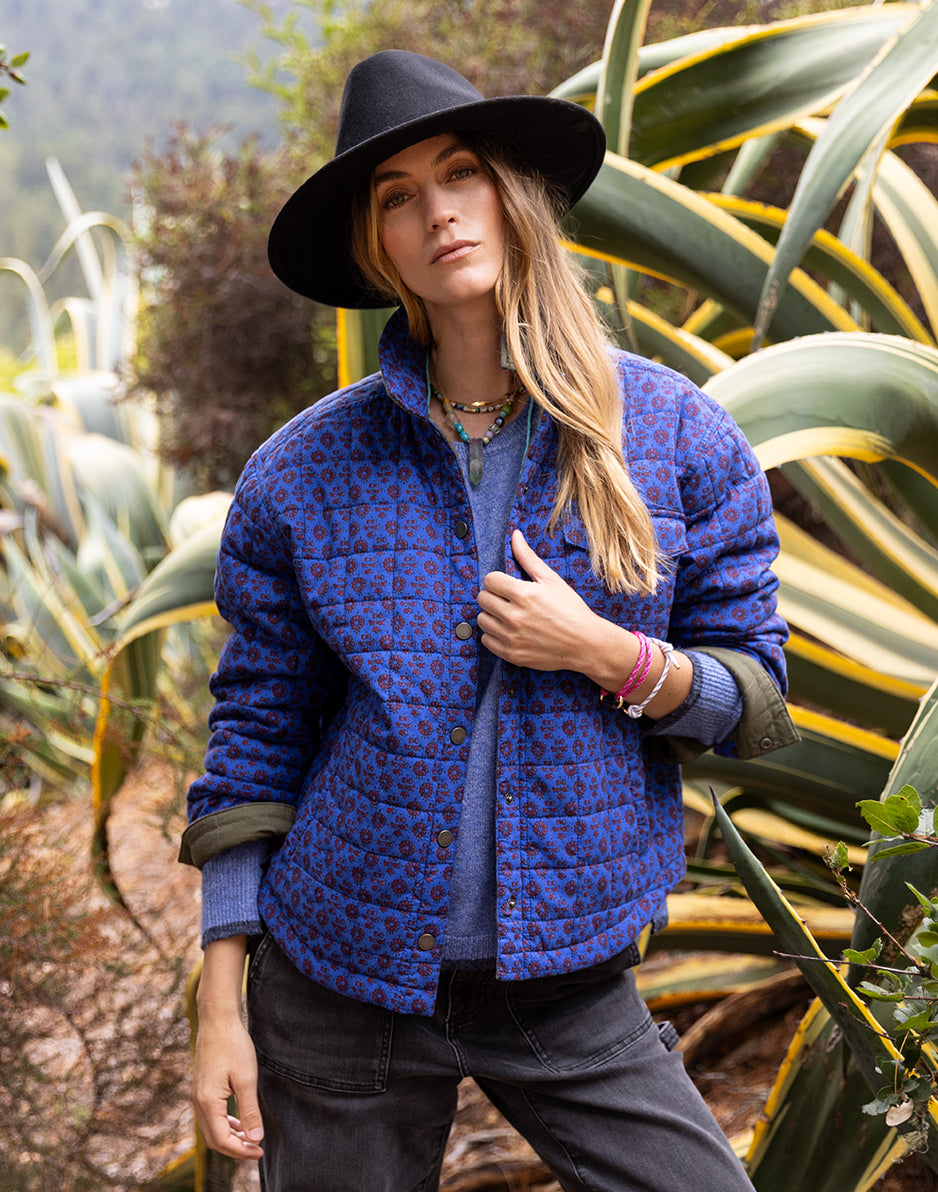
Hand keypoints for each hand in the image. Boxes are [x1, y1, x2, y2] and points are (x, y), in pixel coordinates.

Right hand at [192, 937, 263, 1159]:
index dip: (241, 1151)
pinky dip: (225, 1123)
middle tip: (257, 1150)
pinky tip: (240, 1121)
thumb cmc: (233, 1045)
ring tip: (251, 1138)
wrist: (218, 1019)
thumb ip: (250, 1110)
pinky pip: (211, 1116)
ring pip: (211, 1128)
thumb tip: (255, 1139)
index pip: (222, 1140)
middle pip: (214, 1139)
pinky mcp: (201, 1088)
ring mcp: (197, 1095)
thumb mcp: (247, 1078)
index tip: (260, 1152)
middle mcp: (198, 1102)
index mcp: (208, 1102)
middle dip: (235, 1148)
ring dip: (230, 1137)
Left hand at [476, 529, 605, 672]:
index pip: (489, 580)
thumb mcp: (551, 580)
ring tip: (508, 615)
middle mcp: (514, 616)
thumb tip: (515, 535)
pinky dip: (493, 635)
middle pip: (482, 599)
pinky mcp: (511, 654)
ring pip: (482, 620)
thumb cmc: (571, 609)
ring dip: (491, 615)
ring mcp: (511, 637)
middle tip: (507, 599)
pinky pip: (486, 641)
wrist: (585, 643)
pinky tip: (508, 631)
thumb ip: (528, 557)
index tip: (506, 585)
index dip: (497, 580)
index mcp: (523, 594)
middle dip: (493, 596)